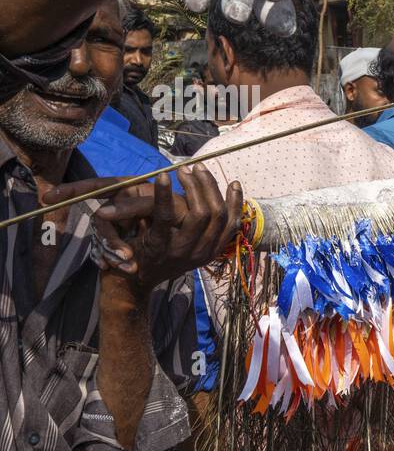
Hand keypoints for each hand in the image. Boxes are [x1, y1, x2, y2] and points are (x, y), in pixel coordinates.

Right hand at [44, 166, 242, 294]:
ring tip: (200, 169)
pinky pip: (232, 225)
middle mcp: (186, 252)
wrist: (140, 283)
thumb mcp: (120, 239)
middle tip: (185, 167)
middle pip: (201, 213)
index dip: (166, 195)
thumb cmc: (128, 254)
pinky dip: (235, 204)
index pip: (166, 218)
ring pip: (218, 216)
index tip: (164, 173)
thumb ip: (119, 222)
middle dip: (196, 186)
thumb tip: (101, 210)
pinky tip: (234, 184)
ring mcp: (203, 253)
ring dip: (211, 189)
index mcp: (160, 247)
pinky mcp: (215, 250)